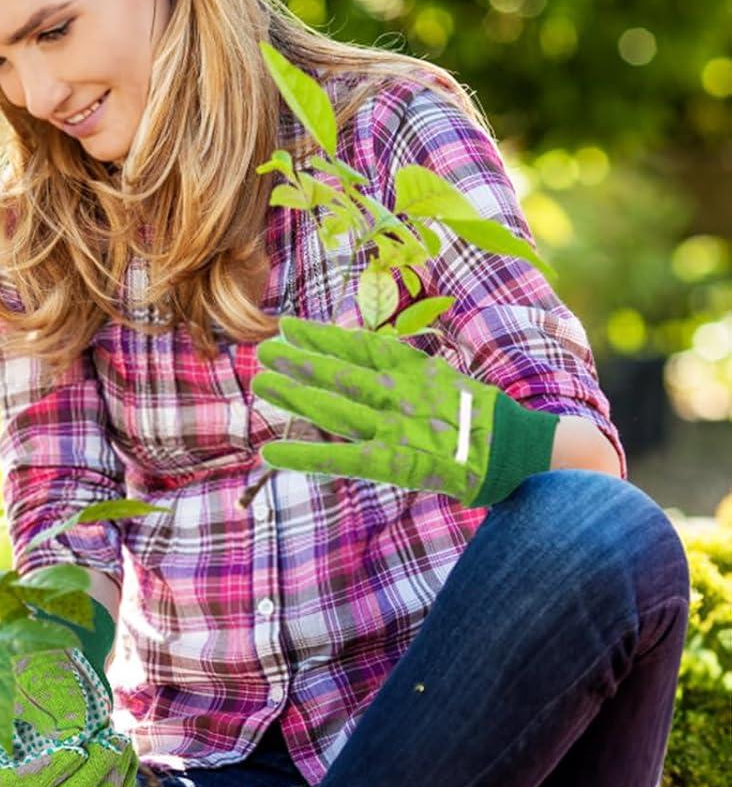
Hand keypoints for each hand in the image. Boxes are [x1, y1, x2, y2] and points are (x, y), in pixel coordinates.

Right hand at [0, 648, 138, 786]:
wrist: (66, 683)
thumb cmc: (41, 676)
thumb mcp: (33, 680)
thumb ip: (43, 703)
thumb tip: (73, 732)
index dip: (46, 773)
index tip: (78, 748)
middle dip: (88, 780)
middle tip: (113, 745)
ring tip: (122, 746)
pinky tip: (127, 758)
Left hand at [252, 316, 557, 507]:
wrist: (523, 453)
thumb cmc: (485, 422)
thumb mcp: (447, 385)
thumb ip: (412, 377)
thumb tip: (379, 369)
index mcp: (416, 371)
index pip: (360, 348)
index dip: (322, 336)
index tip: (289, 325)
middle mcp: (401, 393)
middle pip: (339, 373)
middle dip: (300, 361)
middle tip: (264, 350)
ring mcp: (395, 425)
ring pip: (334, 406)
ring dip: (295, 395)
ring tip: (263, 383)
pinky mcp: (393, 461)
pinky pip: (339, 457)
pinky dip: (303, 456)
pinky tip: (270, 453)